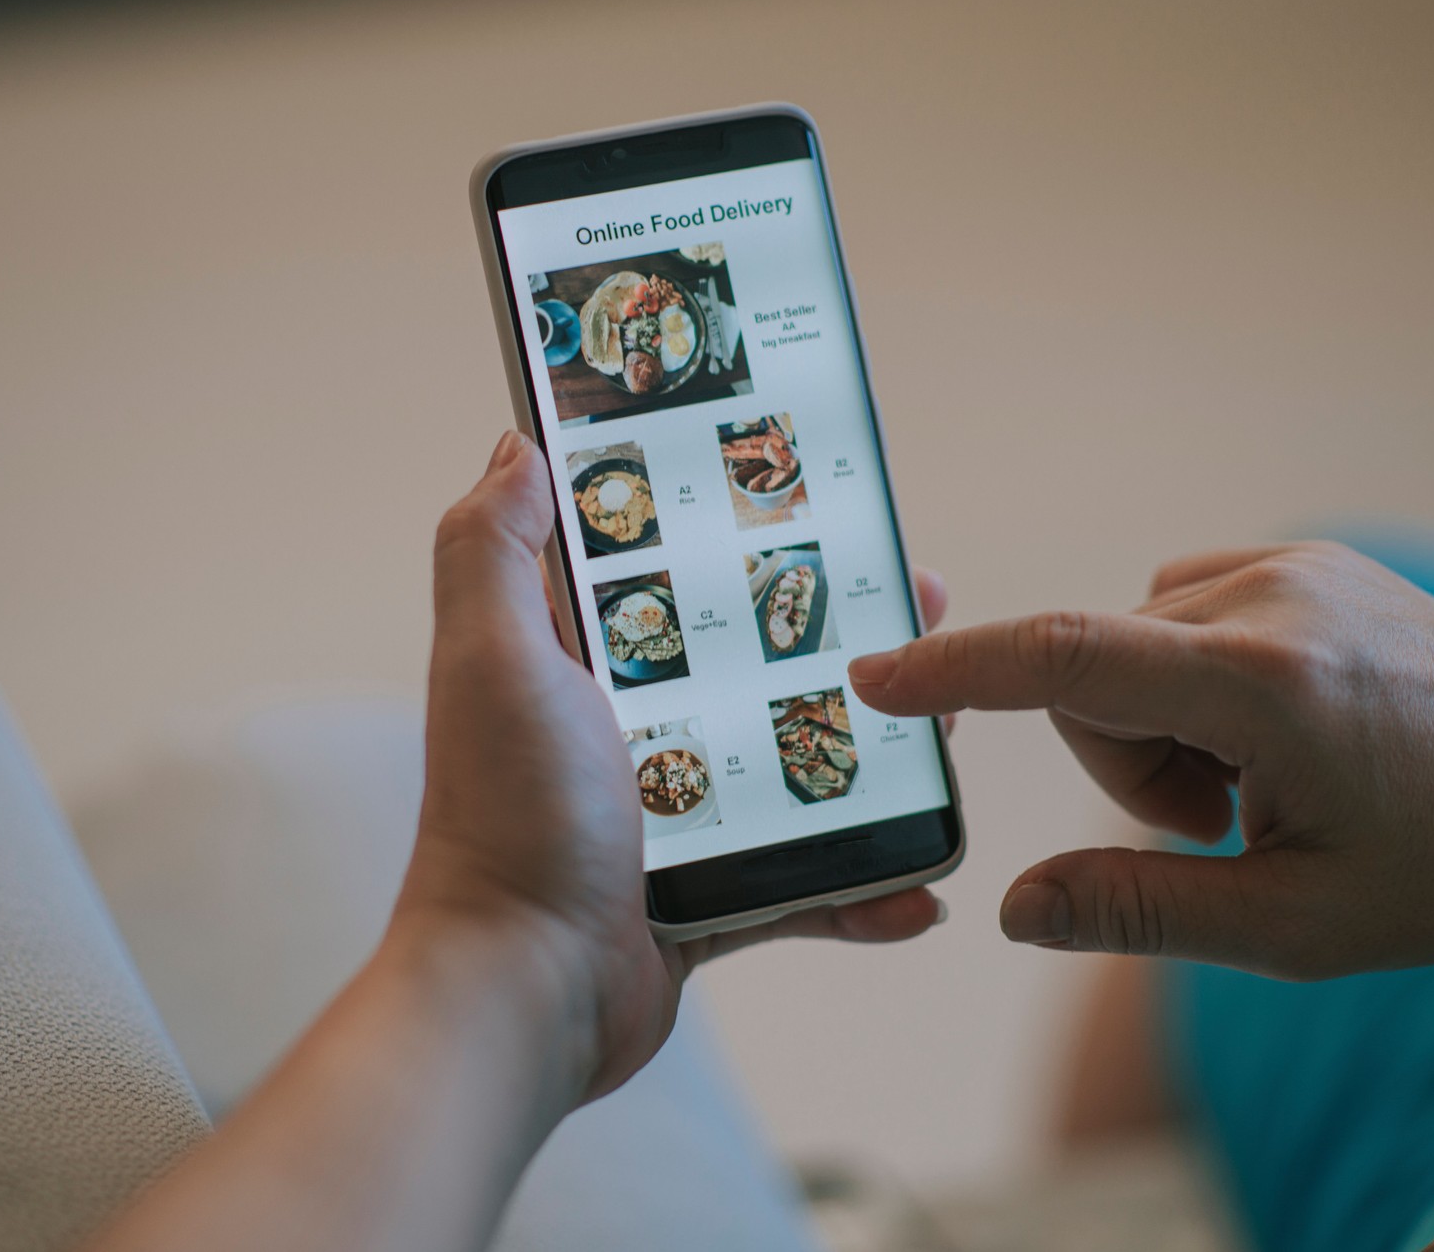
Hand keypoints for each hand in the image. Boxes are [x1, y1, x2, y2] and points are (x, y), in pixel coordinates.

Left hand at [397, 431, 944, 1102]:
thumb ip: (491, 546)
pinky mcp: (700, 895)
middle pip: (753, 660)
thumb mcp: (490, 658)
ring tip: (943, 732)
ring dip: (871, 750)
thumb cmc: (505, 817)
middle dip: (839, 632)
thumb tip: (519, 442)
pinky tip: (916, 883)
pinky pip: (800, 881)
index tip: (821, 500)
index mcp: (573, 661)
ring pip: (792, 764)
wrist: (521, 990)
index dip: (739, 528)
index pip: (668, 569)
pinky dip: (859, 885)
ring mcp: (668, 816)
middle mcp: (622, 731)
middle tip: (918, 605)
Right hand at [849, 541, 1433, 979]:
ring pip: (1129, 645)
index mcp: (1269, 687)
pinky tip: (1273, 728)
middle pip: (1093, 675)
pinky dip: (1190, 681)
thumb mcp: (1298, 927)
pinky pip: (1177, 612)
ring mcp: (1290, 565)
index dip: (956, 670)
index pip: (1068, 658)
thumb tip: (1015, 910)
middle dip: (1122, 762)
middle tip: (1217, 823)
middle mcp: (1270, 598)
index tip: (873, 676)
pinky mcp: (1301, 560)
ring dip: (1160, 726)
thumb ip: (1142, 911)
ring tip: (1260, 781)